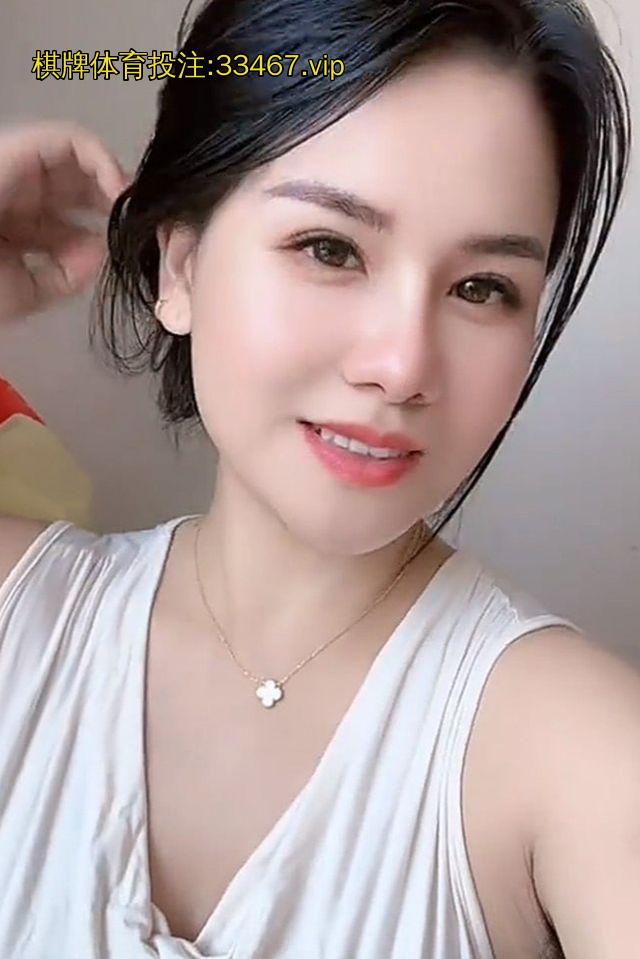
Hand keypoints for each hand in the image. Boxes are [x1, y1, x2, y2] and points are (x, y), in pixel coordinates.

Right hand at [0, 119, 129, 321]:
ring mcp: (17, 168)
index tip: (132, 242)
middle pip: (79, 184)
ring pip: (78, 157)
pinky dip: (100, 160)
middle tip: (141, 222)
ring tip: (133, 206)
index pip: (71, 218)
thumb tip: (100, 251)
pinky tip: (119, 190)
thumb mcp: (26, 293)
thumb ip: (65, 276)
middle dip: (113, 201)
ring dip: (112, 179)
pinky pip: (68, 140)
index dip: (104, 227)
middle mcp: (19, 193)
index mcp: (18, 226)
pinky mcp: (17, 148)